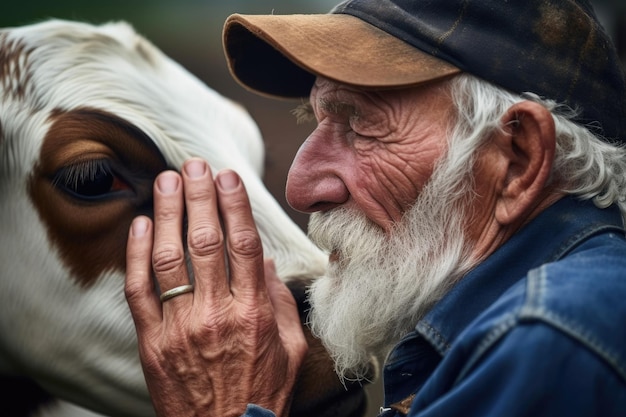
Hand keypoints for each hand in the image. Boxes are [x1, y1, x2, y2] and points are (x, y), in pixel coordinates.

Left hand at [125, 158, 307, 416]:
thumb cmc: (263, 393)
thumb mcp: (291, 348)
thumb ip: (279, 301)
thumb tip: (267, 262)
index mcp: (253, 312)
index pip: (244, 245)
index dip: (236, 205)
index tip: (229, 177)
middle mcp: (216, 313)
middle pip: (205, 242)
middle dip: (200, 196)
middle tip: (195, 165)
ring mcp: (180, 326)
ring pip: (170, 258)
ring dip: (169, 213)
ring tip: (167, 180)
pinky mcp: (153, 341)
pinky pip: (140, 290)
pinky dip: (138, 254)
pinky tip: (142, 224)